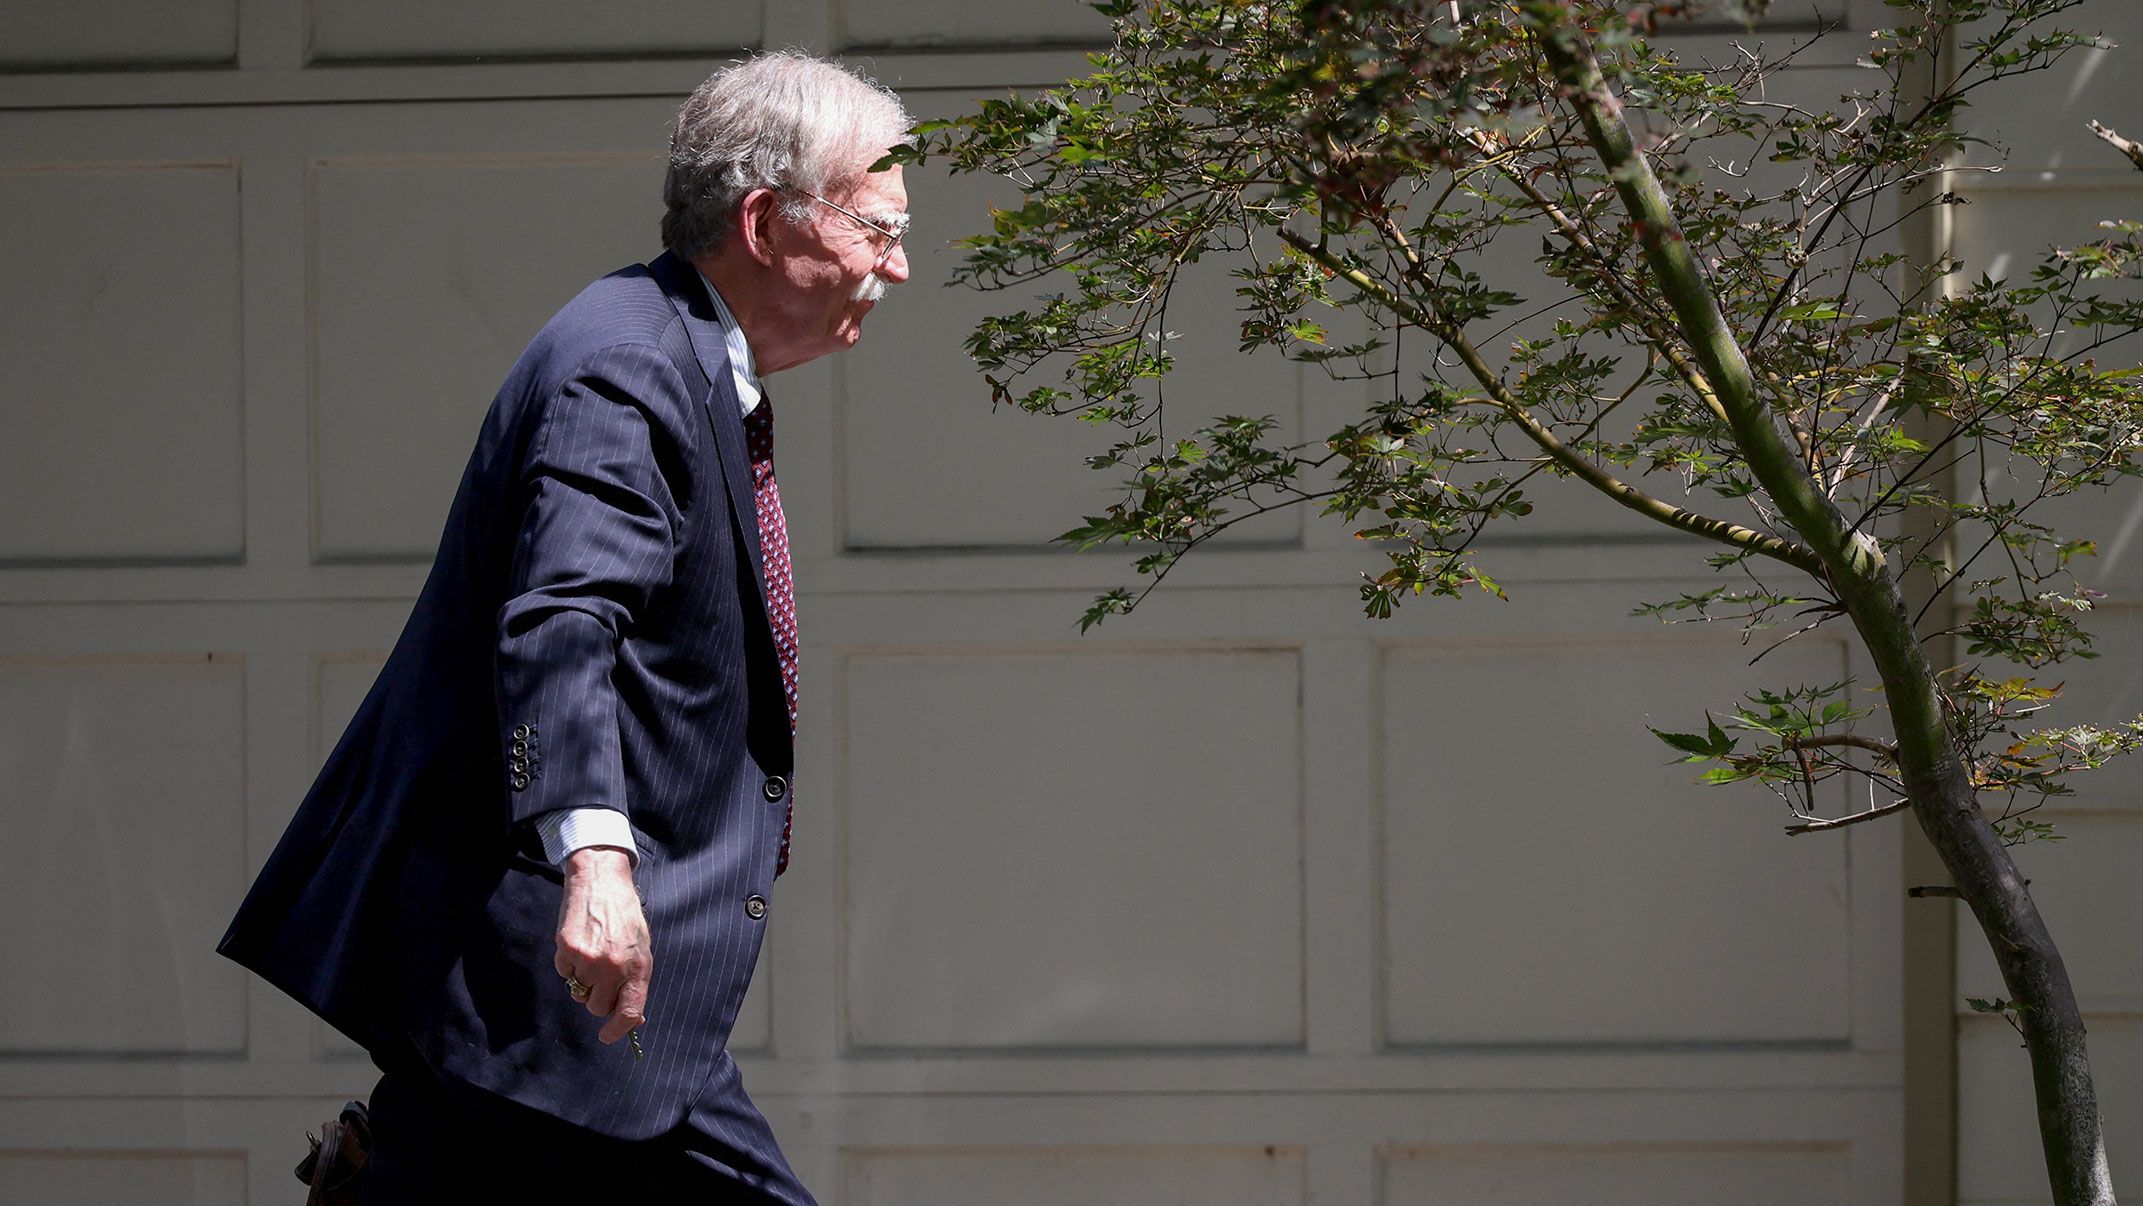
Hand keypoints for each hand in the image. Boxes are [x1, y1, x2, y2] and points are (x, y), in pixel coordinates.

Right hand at [552, 847, 651, 1044]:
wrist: (601, 881)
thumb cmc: (624, 915)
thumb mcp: (641, 947)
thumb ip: (635, 982)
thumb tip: (632, 1018)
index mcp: (638, 967)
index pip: (629, 1012)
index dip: (617, 1030)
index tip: (608, 1036)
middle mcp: (613, 967)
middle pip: (597, 1007)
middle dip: (598, 998)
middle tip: (602, 975)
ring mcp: (588, 960)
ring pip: (578, 992)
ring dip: (582, 980)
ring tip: (593, 952)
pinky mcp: (566, 950)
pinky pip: (564, 974)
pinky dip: (569, 965)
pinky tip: (580, 943)